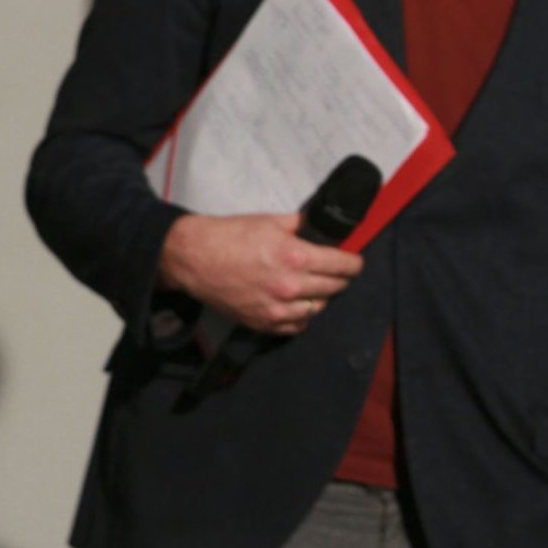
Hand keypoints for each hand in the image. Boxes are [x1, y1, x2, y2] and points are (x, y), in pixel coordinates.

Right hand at [160, 212, 362, 334]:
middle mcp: (291, 286)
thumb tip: (321, 228)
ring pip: (318, 307)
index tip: (354, 261)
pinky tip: (296, 304)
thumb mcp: (269, 221)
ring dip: (320, 296)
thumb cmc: (229, 234)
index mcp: (295, 256)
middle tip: (336, 271)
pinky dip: (302, 316)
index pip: (343, 265)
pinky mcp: (263, 323)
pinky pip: (297, 326)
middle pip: (335, 287)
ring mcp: (277, 309)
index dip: (353, 262)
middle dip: (340, 277)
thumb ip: (300, 226)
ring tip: (313, 286)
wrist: (193, 257)